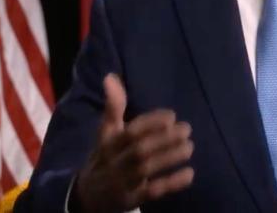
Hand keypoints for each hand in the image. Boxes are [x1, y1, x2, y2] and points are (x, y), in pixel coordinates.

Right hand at [73, 74, 194, 211]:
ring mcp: (122, 183)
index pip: (129, 132)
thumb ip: (113, 107)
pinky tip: (189, 173)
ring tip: (189, 146)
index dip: (151, 123)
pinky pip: (152, 192)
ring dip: (170, 157)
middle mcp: (113, 163)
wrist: (86, 197)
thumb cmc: (104, 157)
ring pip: (146, 170)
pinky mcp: (131, 200)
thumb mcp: (105, 133)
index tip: (172, 115)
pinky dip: (172, 183)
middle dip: (164, 139)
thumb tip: (110, 76)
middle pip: (140, 150)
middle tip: (186, 129)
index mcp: (108, 144)